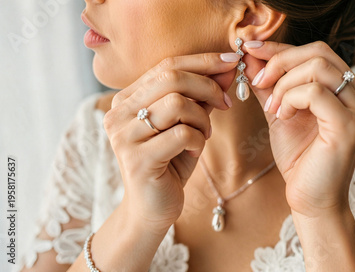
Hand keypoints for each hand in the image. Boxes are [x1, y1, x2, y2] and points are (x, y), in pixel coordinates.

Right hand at [103, 53, 237, 233]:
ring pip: (176, 103)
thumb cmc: (170, 162)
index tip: (231, 62)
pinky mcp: (137, 159)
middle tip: (226, 103)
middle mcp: (118, 112)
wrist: (153, 208)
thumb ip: (201, 97)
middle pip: (170, 77)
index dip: (203, 61)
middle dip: (208, 86)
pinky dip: (198, 139)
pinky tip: (195, 151)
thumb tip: (227, 69)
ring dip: (202, 118)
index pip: (166, 65)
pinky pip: (180, 134)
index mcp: (127, 98)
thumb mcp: (187, 124)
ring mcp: (124, 136)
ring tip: (204, 134)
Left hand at [244, 41, 354, 217]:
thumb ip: (271, 84)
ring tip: (273, 107)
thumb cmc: (300, 158)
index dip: (282, 48)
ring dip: (284, 84)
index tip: (252, 49)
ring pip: (317, 67)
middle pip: (319, 52)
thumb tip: (252, 55)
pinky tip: (283, 117)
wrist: (310, 198)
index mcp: (350, 90)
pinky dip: (290, 99)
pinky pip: (314, 92)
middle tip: (258, 80)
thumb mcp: (281, 112)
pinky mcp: (349, 125)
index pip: (318, 52)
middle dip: (280, 61)